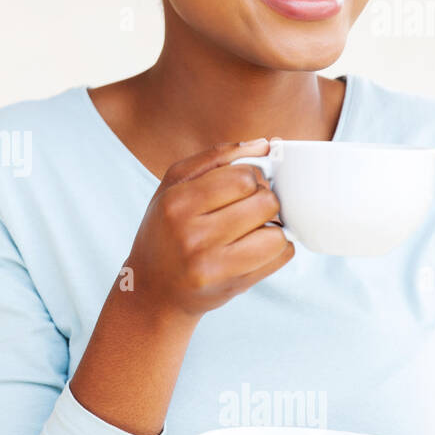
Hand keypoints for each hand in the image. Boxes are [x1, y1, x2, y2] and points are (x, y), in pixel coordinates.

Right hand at [123, 139, 293, 319]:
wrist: (152, 289)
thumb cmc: (165, 231)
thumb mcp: (174, 186)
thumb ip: (216, 158)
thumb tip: (265, 144)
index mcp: (177, 203)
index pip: (243, 177)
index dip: (251, 178)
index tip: (241, 187)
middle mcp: (193, 235)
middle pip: (265, 202)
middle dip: (263, 200)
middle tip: (246, 209)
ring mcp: (214, 265)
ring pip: (277, 233)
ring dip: (272, 227)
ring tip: (250, 230)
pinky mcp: (233, 286)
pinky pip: (281, 256)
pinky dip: (276, 248)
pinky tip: (254, 248)